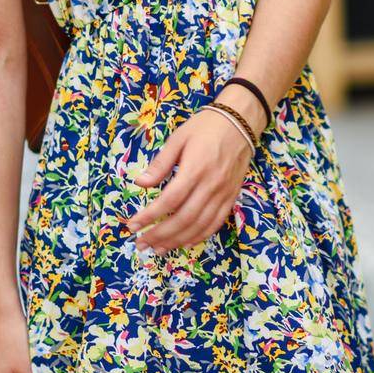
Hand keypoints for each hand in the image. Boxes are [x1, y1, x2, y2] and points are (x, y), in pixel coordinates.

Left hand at [123, 105, 252, 251]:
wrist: (241, 122)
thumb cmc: (205, 127)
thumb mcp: (178, 138)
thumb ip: (160, 163)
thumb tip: (140, 183)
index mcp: (195, 169)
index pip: (169, 200)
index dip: (150, 216)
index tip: (133, 225)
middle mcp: (210, 185)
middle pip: (183, 218)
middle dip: (160, 235)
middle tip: (141, 243)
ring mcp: (223, 194)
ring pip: (199, 226)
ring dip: (177, 241)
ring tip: (158, 249)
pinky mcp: (231, 198)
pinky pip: (215, 223)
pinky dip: (199, 237)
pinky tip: (184, 243)